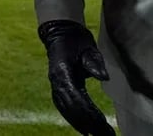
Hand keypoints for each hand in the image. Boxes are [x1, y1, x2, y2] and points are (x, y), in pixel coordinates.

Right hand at [38, 20, 114, 135]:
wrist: (59, 32)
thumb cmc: (75, 40)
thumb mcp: (88, 48)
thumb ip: (94, 62)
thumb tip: (103, 77)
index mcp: (63, 72)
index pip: (76, 97)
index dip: (89, 112)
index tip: (102, 123)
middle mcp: (56, 80)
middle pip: (69, 106)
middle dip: (86, 122)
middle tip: (102, 134)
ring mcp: (54, 83)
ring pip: (63, 107)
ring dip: (76, 122)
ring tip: (91, 134)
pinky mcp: (57, 84)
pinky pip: (60, 104)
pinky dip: (69, 116)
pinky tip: (79, 124)